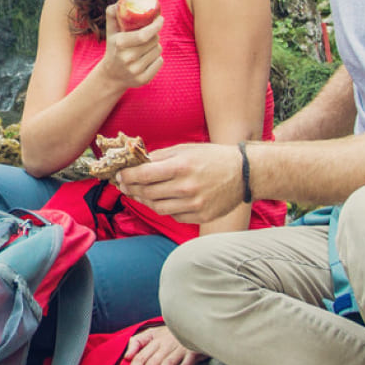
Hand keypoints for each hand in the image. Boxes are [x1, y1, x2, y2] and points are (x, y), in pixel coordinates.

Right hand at [93, 1, 163, 88]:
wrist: (111, 76)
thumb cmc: (114, 48)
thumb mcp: (111, 32)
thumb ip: (113, 15)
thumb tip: (120, 1)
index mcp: (120, 44)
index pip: (144, 34)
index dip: (155, 25)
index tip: (160, 19)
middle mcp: (127, 58)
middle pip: (154, 41)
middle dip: (154, 35)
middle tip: (149, 34)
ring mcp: (136, 70)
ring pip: (158, 51)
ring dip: (156, 46)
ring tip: (146, 47)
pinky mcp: (143, 79)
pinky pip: (160, 62)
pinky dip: (157, 58)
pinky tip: (148, 58)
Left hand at [115, 142, 246, 223]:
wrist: (244, 173)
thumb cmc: (213, 157)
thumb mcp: (186, 149)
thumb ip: (161, 156)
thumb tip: (136, 162)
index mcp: (181, 166)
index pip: (143, 175)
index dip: (127, 177)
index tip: (119, 176)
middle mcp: (186, 187)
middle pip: (147, 193)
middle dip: (132, 189)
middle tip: (125, 186)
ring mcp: (194, 204)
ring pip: (158, 208)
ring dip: (145, 201)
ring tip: (140, 194)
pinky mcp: (200, 216)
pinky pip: (174, 216)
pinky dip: (165, 209)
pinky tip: (163, 200)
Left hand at [119, 324, 202, 364]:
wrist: (194, 325)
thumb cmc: (171, 333)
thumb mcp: (152, 333)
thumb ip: (137, 343)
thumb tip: (126, 357)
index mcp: (153, 339)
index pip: (139, 357)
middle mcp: (165, 343)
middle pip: (151, 363)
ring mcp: (179, 346)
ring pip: (166, 364)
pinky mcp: (194, 350)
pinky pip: (188, 359)